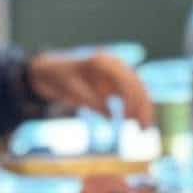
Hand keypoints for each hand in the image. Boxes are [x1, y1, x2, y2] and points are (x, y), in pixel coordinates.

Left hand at [25, 51, 157, 127]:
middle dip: (143, 107)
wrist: (48, 72)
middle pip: (137, 86)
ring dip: (142, 109)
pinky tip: (134, 123)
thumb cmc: (58, 78)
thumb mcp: (71, 90)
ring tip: (144, 129)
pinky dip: (133, 109)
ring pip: (137, 91)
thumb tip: (110, 115)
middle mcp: (113, 65)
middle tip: (145, 130)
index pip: (127, 80)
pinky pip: (128, 96)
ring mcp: (114, 74)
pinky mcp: (113, 84)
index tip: (129, 120)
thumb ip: (90, 100)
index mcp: (103, 62)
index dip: (132, 100)